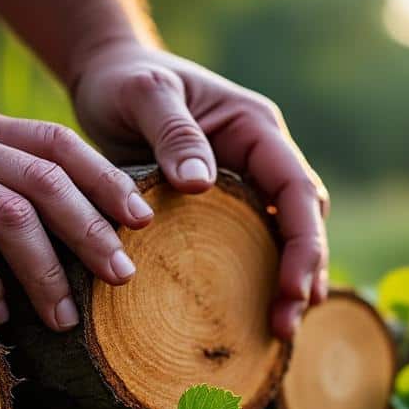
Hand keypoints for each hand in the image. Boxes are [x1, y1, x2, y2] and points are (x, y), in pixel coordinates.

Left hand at [69, 43, 328, 339]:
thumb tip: (199, 184)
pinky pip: (251, 243)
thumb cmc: (124, 80)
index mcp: (256, 129)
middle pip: (303, 221)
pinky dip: (258, 278)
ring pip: (284, 237)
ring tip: (280, 331)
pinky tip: (252, 315)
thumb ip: (172, 133)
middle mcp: (261, 158)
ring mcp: (245, 183)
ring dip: (288, 282)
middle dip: (303, 273)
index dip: (302, 241)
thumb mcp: (144, 95)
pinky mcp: (221, 205)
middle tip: (285, 326)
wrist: (106, 77)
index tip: (291, 287)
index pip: (297, 189)